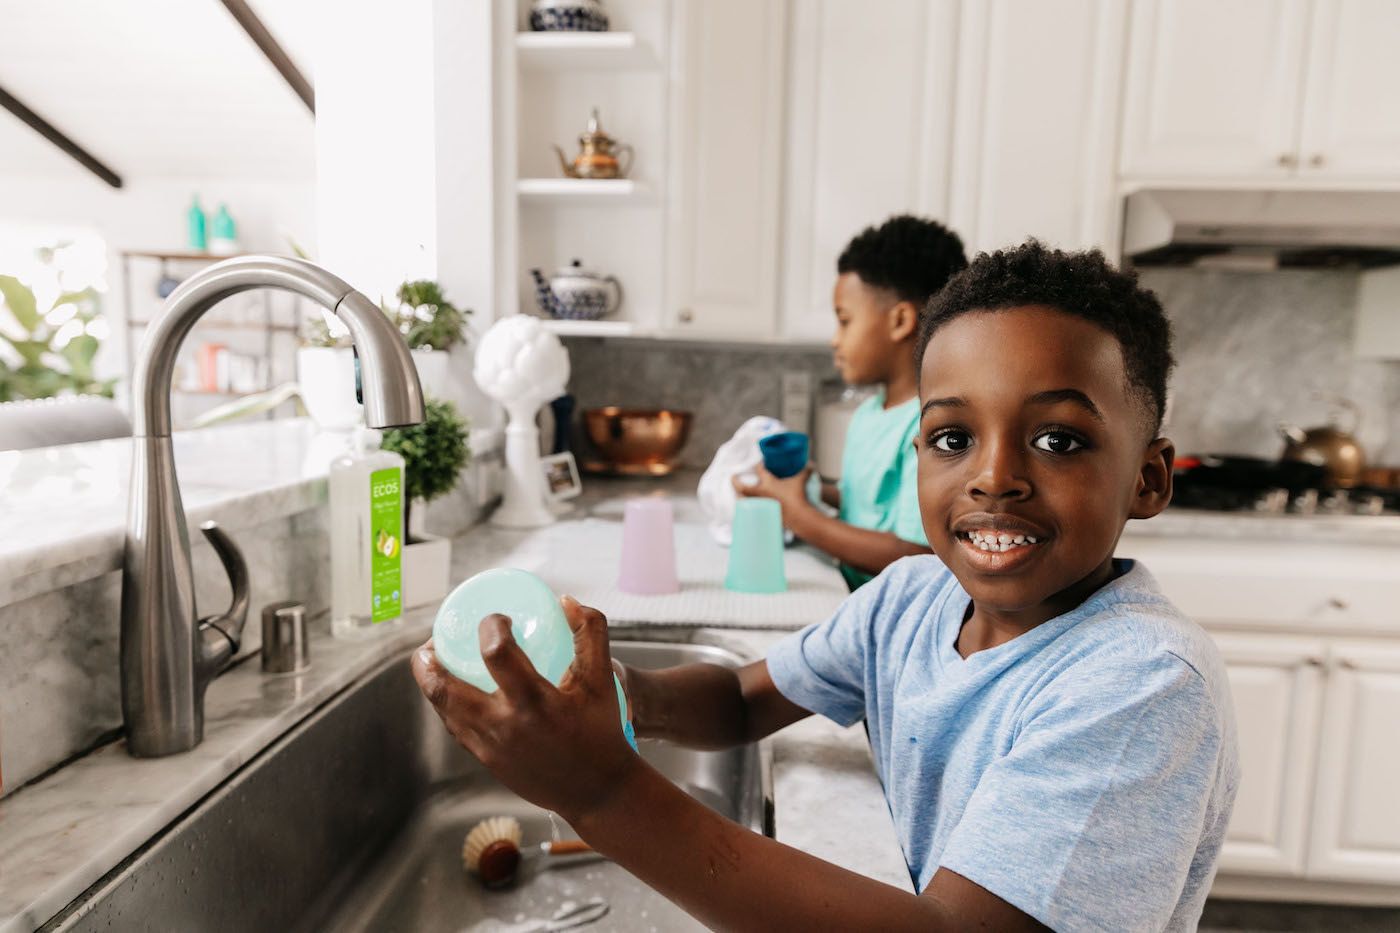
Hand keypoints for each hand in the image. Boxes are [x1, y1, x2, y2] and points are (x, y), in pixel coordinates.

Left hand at [411, 595, 638, 823]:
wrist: (598, 791)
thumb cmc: (602, 731)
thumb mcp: (603, 679)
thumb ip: (591, 633)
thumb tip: (565, 601)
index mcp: (535, 702)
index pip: (496, 652)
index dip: (490, 626)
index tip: (499, 619)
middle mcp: (505, 726)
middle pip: (443, 687)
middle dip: (429, 657)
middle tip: (436, 638)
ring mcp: (490, 747)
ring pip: (442, 708)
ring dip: (431, 680)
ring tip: (435, 659)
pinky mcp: (486, 761)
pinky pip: (454, 726)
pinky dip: (447, 703)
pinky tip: (455, 689)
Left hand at [732, 463, 812, 522]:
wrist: (798, 516)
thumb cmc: (797, 497)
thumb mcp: (800, 481)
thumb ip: (805, 471)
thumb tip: (812, 464)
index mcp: (767, 483)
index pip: (759, 470)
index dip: (759, 466)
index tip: (760, 464)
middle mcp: (760, 493)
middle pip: (742, 487)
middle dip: (735, 482)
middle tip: (733, 478)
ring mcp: (760, 505)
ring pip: (743, 500)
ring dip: (739, 496)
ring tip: (738, 494)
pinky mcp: (763, 514)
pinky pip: (749, 511)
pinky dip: (745, 509)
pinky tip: (745, 509)